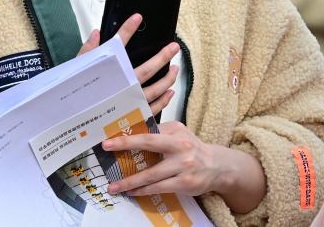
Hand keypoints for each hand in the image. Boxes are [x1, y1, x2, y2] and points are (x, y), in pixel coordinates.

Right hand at [79, 14, 179, 117]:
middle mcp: (123, 86)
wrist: (70, 127)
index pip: (118, 44)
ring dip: (168, 78)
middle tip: (174, 47)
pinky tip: (170, 92)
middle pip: (148, 68)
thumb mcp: (76, 72)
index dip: (127, 29)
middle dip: (163, 56)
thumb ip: (88, 51)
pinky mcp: (133, 116)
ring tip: (176, 68)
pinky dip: (164, 100)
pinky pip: (152, 107)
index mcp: (109, 72)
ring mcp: (130, 102)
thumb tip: (97, 32)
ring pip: (155, 89)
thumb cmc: (74, 98)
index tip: (138, 17)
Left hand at [102, 123, 266, 213]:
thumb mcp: (180, 134)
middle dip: (126, 144)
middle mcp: (180, 145)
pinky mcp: (184, 182)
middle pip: (149, 143)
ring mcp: (183, 165)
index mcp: (176, 130)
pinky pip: (159, 187)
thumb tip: (134, 132)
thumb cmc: (192, 149)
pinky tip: (132, 192)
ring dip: (130, 181)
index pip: (149, 130)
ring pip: (151, 173)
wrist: (217, 166)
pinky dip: (143, 190)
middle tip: (107, 148)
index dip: (129, 134)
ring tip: (114, 186)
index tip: (110, 138)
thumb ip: (160, 132)